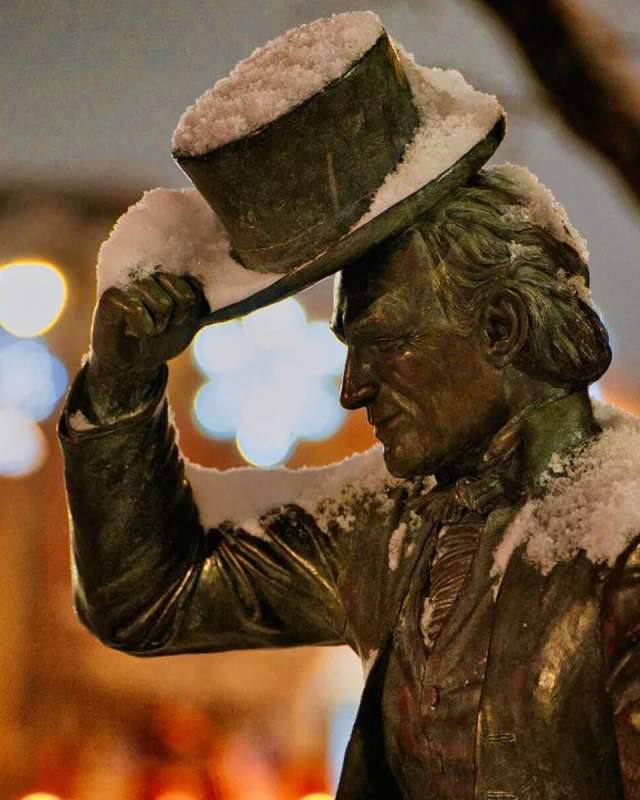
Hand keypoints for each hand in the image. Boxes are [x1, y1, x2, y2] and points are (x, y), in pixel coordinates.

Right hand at [86, 273, 208, 420]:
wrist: (133, 364)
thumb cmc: (161, 340)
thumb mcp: (189, 322)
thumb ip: (202, 304)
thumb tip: (222, 292)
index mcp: (169, 276)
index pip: (193, 288)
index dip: (188, 312)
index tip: (176, 321)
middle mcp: (150, 273)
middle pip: (181, 296)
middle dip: (174, 319)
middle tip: (159, 325)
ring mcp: (130, 282)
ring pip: (162, 304)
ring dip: (157, 326)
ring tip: (145, 327)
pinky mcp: (112, 295)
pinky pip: (137, 309)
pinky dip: (141, 329)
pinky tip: (132, 331)